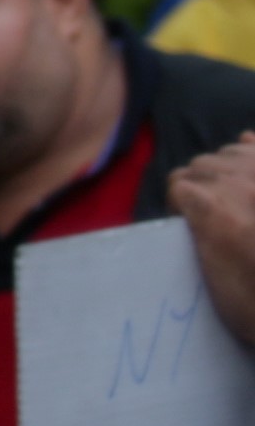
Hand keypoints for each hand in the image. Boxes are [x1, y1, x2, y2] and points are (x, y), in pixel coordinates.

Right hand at [177, 142, 254, 354]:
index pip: (178, 185)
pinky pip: (254, 143)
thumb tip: (199, 217)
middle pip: (202, 165)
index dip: (183, 208)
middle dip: (203, 188)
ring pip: (231, 152)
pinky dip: (251, 154)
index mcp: (215, 209)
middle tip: (220, 219)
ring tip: (243, 201)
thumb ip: (204, 238)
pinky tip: (254, 179)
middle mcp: (241, 182)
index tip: (193, 228)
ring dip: (230, 173)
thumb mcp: (219, 283)